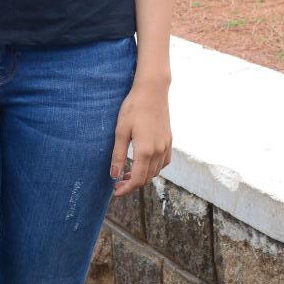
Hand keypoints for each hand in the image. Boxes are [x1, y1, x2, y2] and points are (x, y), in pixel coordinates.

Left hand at [110, 81, 172, 195]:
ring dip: (143, 176)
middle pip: (147, 178)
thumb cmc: (133, 108)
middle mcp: (159, 151)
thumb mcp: (120, 131)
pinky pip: (164, 162)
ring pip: (156, 171)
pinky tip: (144, 163)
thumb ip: (117, 155)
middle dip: (132, 184)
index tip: (116, 192)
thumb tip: (113, 175)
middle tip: (118, 182)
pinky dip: (154, 168)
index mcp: (145, 151)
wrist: (152, 91)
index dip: (126, 188)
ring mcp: (166, 146)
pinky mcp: (169, 140)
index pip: (137, 179)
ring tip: (128, 173)